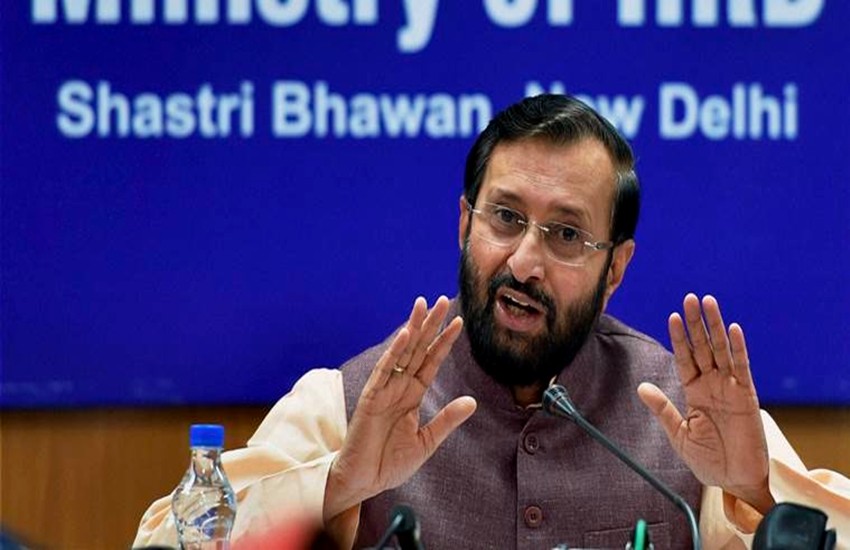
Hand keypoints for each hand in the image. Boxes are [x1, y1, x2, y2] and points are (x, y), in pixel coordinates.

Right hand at [323, 296, 476, 521]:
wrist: (364, 481)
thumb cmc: (390, 463)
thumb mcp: (426, 442)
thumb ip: (446, 420)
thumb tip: (472, 402)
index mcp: (412, 395)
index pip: (431, 362)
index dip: (444, 342)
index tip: (458, 321)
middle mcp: (399, 387)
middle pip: (418, 349)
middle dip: (430, 325)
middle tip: (443, 300)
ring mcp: (384, 390)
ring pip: (402, 353)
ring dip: (413, 329)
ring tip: (423, 306)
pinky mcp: (371, 398)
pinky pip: (384, 371)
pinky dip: (394, 352)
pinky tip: (405, 336)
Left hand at [637, 293, 772, 512]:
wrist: (733, 480)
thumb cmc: (707, 460)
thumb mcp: (679, 433)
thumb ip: (663, 409)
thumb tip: (642, 387)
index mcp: (694, 391)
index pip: (685, 358)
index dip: (680, 338)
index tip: (672, 316)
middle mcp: (712, 384)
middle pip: (703, 347)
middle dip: (696, 323)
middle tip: (690, 298)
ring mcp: (730, 387)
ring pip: (722, 350)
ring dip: (715, 326)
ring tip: (708, 303)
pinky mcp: (747, 396)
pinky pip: (742, 367)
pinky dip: (738, 348)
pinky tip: (732, 329)